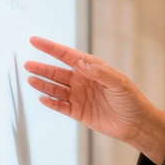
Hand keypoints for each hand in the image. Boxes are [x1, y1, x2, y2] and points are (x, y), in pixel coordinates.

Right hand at [24, 37, 164, 163]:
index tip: (34, 40)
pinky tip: (43, 98)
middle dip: (42, 68)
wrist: (136, 124)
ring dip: (43, 84)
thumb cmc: (131, 100)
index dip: (51, 48)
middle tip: (28, 64)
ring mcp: (79, 96)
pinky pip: (61, 106)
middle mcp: (83, 81)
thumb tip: (80, 62)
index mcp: (92, 69)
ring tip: (30, 80)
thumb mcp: (118, 83)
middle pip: (57, 72)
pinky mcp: (78, 112)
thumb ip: (99, 72)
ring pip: (56, 88)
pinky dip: (51, 102)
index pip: (68, 55)